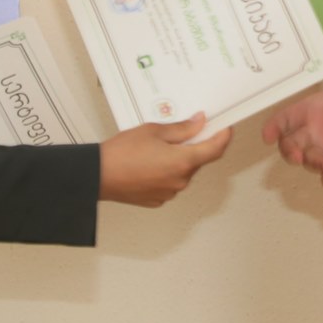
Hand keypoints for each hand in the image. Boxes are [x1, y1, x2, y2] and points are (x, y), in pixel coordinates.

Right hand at [99, 114, 232, 206]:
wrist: (97, 175)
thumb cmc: (121, 153)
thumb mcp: (154, 131)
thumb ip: (182, 128)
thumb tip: (199, 123)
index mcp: (183, 162)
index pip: (215, 149)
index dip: (223, 136)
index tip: (225, 127)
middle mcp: (180, 180)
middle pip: (198, 160)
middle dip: (194, 145)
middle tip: (183, 131)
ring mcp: (170, 192)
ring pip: (183, 171)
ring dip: (178, 159)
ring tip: (156, 147)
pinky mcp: (158, 199)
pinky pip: (170, 182)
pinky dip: (166, 171)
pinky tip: (150, 162)